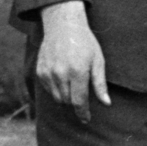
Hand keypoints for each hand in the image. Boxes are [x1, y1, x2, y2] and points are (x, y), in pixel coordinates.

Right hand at [36, 0, 108, 122]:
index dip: (83, 113)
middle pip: (67, 101)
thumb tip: (106, 103)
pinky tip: (63, 80)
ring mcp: (48, 73)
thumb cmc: (85, 42)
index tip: (86, 119)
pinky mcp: (40, 71)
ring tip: (73, 88)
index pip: (79, 101)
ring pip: (57, 97)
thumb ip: (100, 84)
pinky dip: (55, 90)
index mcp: (77, 72)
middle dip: (75, 104)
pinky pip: (48, 89)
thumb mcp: (98, 60)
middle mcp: (60, 74)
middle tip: (82, 101)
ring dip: (65, 98)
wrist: (63, 26)